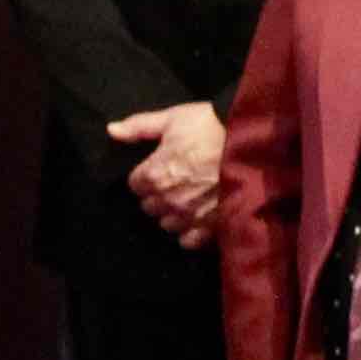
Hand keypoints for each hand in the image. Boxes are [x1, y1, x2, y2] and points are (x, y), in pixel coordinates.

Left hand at [104, 100, 226, 247]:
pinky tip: (198, 216)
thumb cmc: (209, 127)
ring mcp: (189, 216)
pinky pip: (188, 240)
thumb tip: (111, 130)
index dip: (145, 175)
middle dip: (157, 195)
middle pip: (149, 206)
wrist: (249, 143)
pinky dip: (190, 231)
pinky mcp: (209, 227)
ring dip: (173, 214)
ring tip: (187, 199)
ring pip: (167, 224)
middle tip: (174, 181)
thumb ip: (139, 126)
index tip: (158, 167)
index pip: (135, 185)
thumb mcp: (172, 119)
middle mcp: (168, 200)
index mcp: (154, 175)